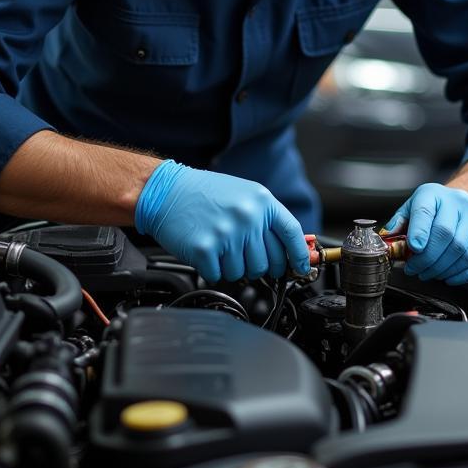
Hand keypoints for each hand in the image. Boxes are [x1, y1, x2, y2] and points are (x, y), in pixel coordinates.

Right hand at [134, 161, 309, 282]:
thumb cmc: (205, 193)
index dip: (299, 255)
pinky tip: (206, 251)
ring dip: (232, 266)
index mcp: (261, 201)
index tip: (301, 268)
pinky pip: (219, 276)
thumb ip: (266, 219)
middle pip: (268, 262)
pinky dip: (213, 269)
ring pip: (244, 273)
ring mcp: (227, 234)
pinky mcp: (206, 250)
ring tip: (220, 246)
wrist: (166, 191)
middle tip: (243, 255)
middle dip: (258, 265)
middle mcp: (248, 217)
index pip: (292, 233)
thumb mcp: (244, 195)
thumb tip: (289, 249)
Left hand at [385, 182, 467, 285]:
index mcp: (436, 194)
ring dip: (443, 270)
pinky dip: (462, 275)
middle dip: (427, 259)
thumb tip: (387, 239)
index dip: (419, 231)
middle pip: (445, 236)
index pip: (426, 211)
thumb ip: (399, 222)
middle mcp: (462, 204)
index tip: (413, 248)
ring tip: (430, 273)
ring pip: (463, 252)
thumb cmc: (438, 208)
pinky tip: (449, 277)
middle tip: (416, 269)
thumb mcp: (415, 206)